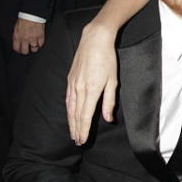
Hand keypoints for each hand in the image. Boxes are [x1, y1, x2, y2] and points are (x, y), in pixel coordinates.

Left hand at [13, 18, 44, 54]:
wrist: (31, 14)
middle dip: (26, 51)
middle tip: (27, 49)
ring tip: (34, 46)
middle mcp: (25, 39)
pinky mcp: (40, 36)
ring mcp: (33, 38)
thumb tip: (18, 42)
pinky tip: (39, 42)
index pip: (16, 48)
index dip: (18, 50)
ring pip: (34, 49)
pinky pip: (41, 44)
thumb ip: (17, 36)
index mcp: (17, 37)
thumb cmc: (23, 19)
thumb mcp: (16, 28)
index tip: (20, 50)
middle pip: (25, 51)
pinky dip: (40, 44)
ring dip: (34, 48)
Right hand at [66, 23, 118, 144]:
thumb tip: (108, 118)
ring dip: (71, 122)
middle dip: (76, 129)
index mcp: (91, 91)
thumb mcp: (113, 81)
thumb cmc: (107, 59)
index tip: (83, 140)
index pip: (85, 116)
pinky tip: (69, 114)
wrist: (94, 40)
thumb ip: (109, 101)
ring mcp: (73, 84)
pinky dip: (68, 109)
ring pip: (70, 108)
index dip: (83, 130)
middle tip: (77, 141)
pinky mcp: (70, 79)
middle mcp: (79, 89)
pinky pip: (68, 98)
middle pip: (76, 114)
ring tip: (73, 132)